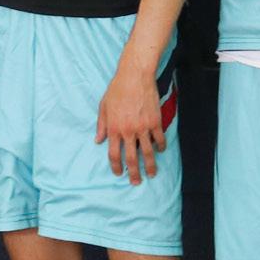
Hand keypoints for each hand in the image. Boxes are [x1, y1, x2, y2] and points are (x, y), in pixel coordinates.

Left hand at [96, 68, 166, 183]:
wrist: (135, 76)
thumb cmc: (117, 90)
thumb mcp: (103, 107)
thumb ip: (102, 125)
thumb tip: (98, 140)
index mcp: (114, 129)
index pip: (114, 154)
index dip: (116, 166)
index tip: (119, 173)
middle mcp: (128, 131)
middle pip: (132, 158)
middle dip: (134, 173)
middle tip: (136, 182)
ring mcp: (143, 127)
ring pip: (148, 152)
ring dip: (150, 166)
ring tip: (152, 174)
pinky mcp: (155, 122)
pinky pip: (159, 139)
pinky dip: (160, 147)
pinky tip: (160, 151)